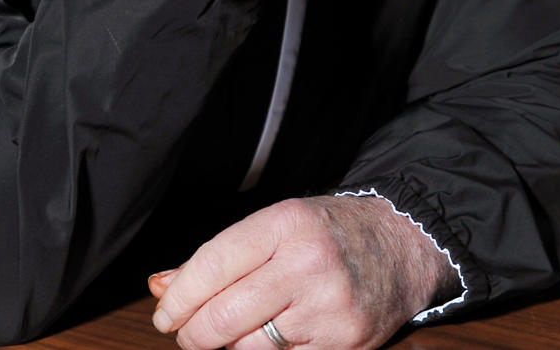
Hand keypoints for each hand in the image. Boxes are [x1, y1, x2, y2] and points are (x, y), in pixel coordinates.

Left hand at [147, 194, 458, 349]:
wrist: (398, 246)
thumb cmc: (325, 234)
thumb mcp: (273, 227)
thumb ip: (217, 258)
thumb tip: (161, 286)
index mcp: (284, 223)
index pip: (214, 264)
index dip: (180, 296)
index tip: (164, 313)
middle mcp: (307, 263)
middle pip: (226, 315)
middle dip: (193, 333)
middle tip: (185, 334)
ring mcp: (329, 306)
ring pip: (250, 349)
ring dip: (227, 348)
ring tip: (229, 334)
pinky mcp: (346, 343)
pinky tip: (264, 342)